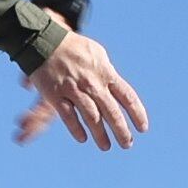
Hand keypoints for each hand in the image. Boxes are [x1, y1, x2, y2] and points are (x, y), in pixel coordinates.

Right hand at [14, 34, 148, 149]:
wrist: (45, 41)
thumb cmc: (74, 48)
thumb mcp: (98, 54)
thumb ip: (108, 74)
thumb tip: (118, 91)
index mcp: (105, 72)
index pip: (127, 96)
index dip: (137, 114)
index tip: (142, 128)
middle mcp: (92, 83)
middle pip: (112, 112)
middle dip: (122, 131)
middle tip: (127, 144)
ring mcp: (74, 90)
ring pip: (92, 118)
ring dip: (100, 135)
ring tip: (106, 146)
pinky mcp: (56, 95)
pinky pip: (69, 117)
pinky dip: (76, 129)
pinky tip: (83, 138)